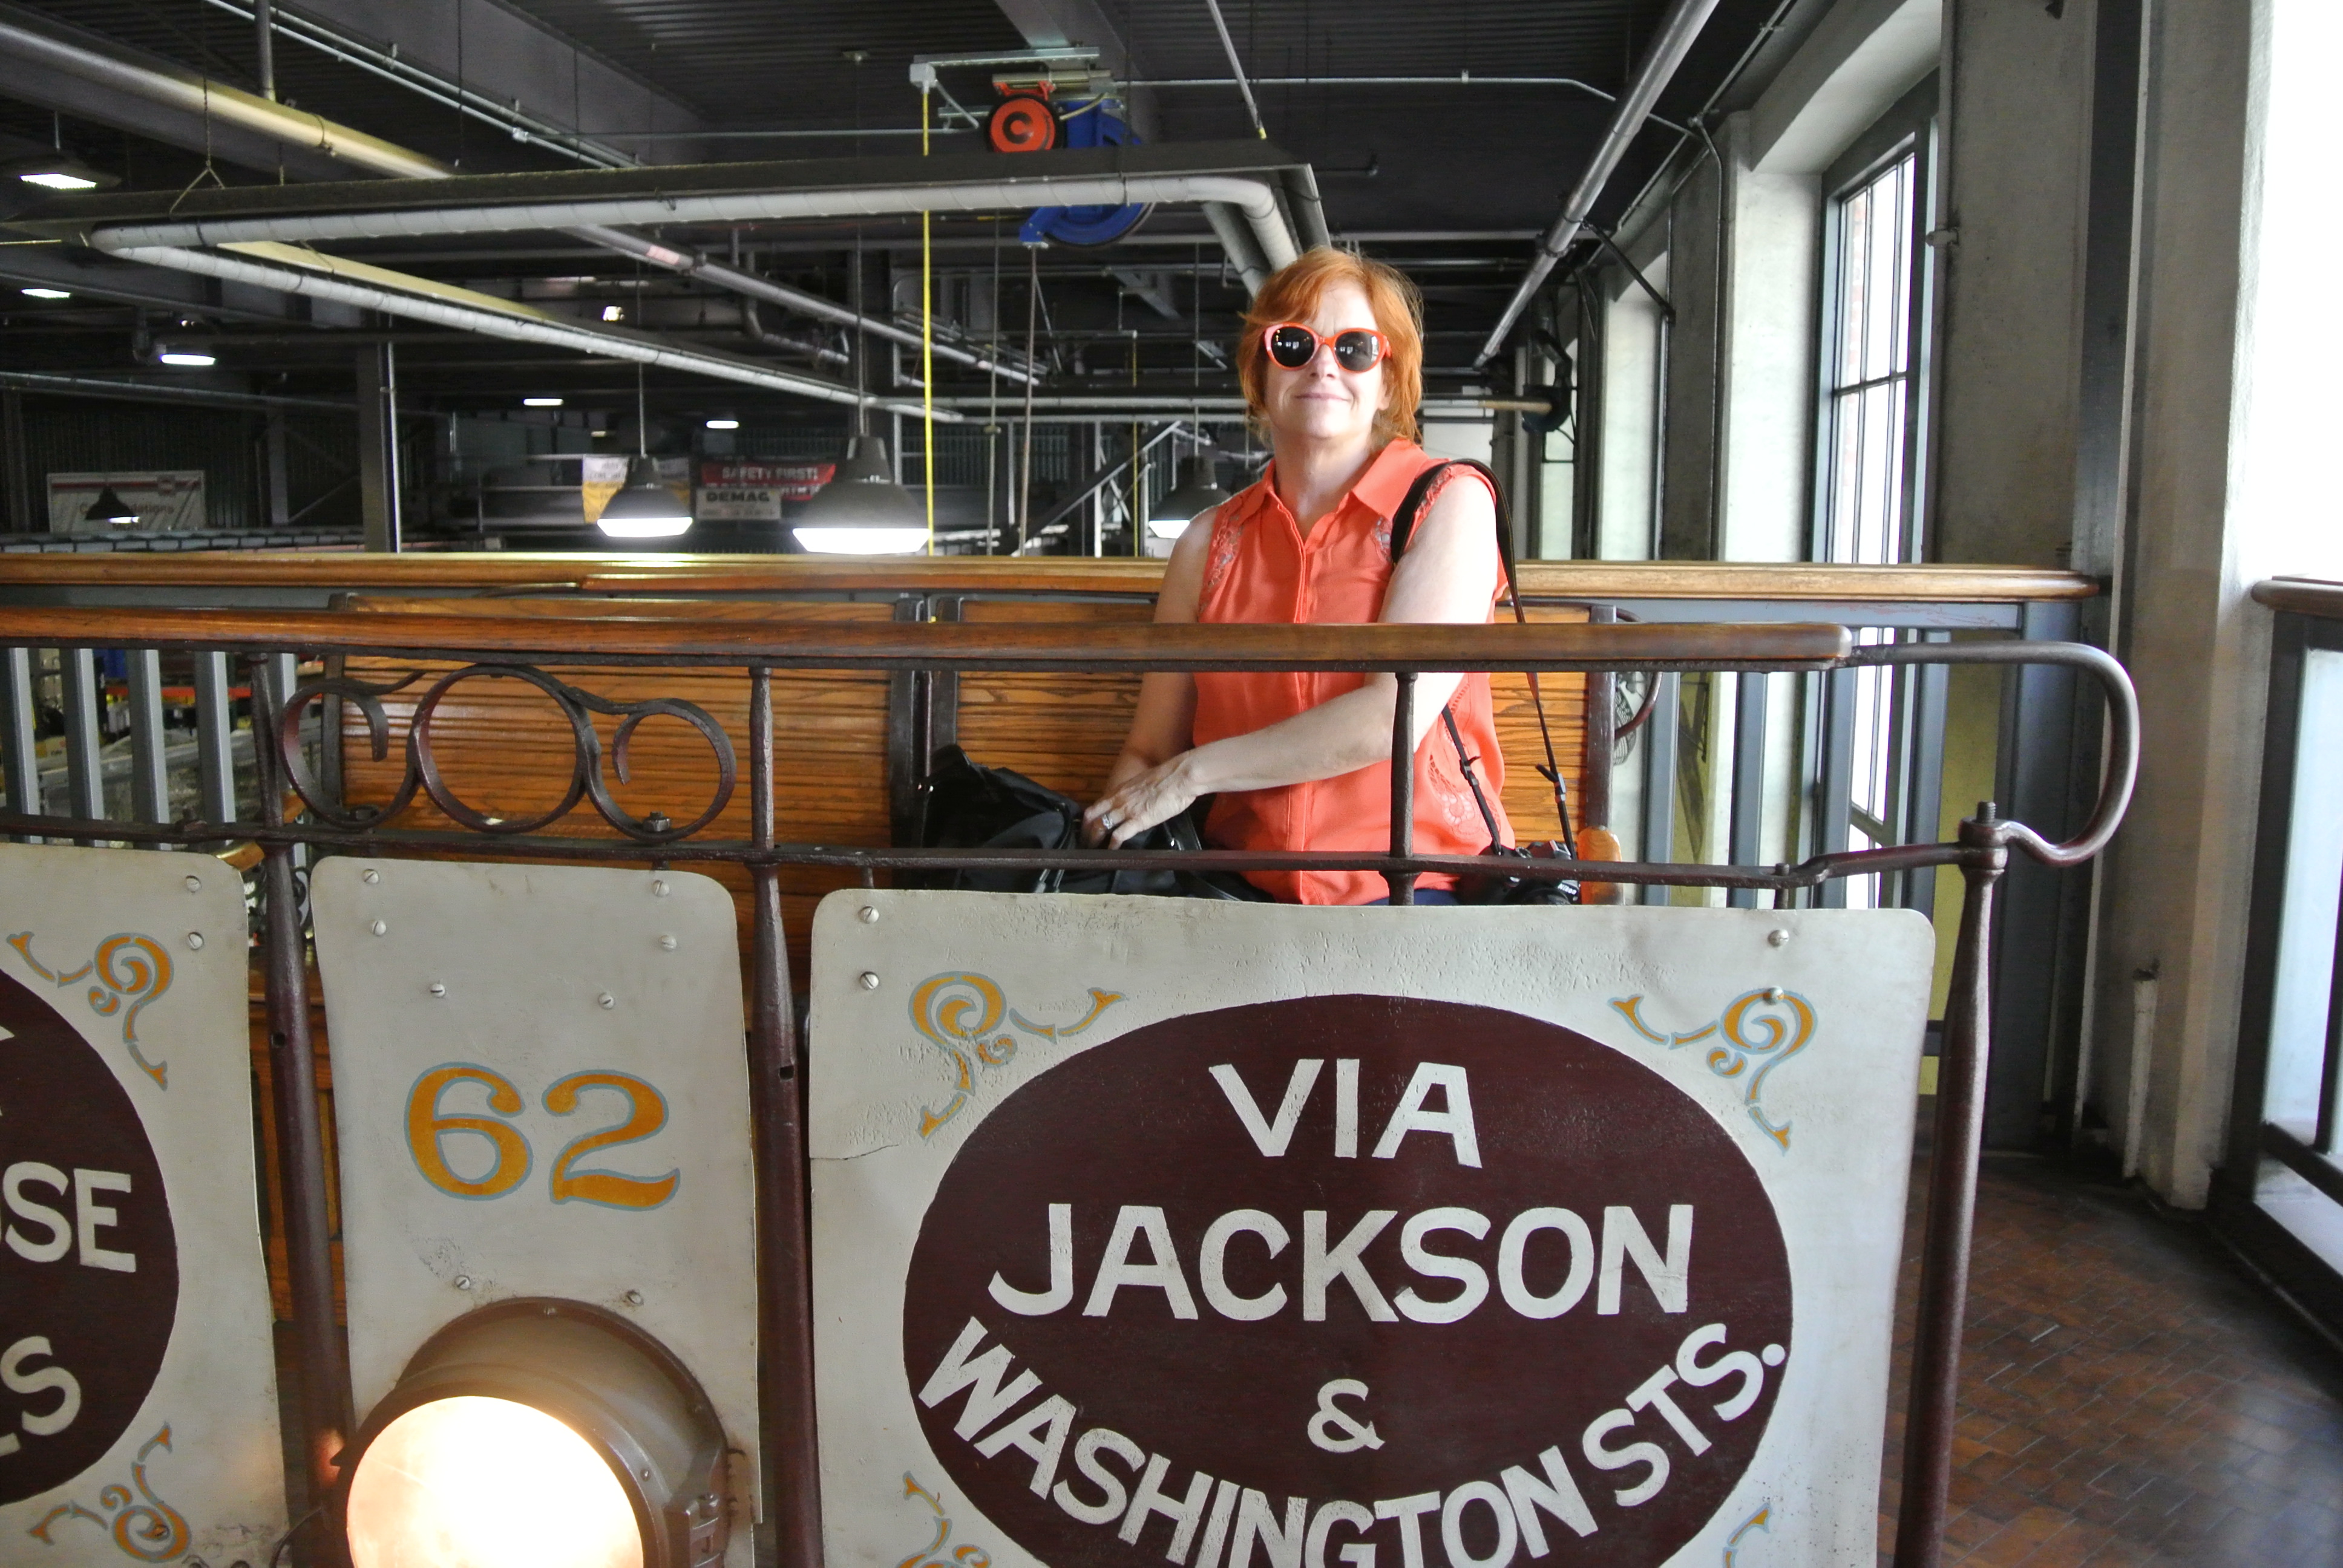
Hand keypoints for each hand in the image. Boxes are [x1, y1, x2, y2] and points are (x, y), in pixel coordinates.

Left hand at [1084, 754, 1201, 846]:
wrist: (1179, 777)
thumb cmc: (1166, 779)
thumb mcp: (1142, 784)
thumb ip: (1133, 795)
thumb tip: (1133, 803)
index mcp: (1119, 790)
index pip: (1095, 805)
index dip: (1088, 819)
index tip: (1087, 829)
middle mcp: (1117, 799)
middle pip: (1092, 816)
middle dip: (1085, 832)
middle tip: (1085, 844)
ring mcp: (1126, 810)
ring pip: (1101, 826)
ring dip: (1094, 840)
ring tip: (1093, 851)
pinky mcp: (1138, 820)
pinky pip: (1119, 835)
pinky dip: (1112, 845)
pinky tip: (1112, 852)